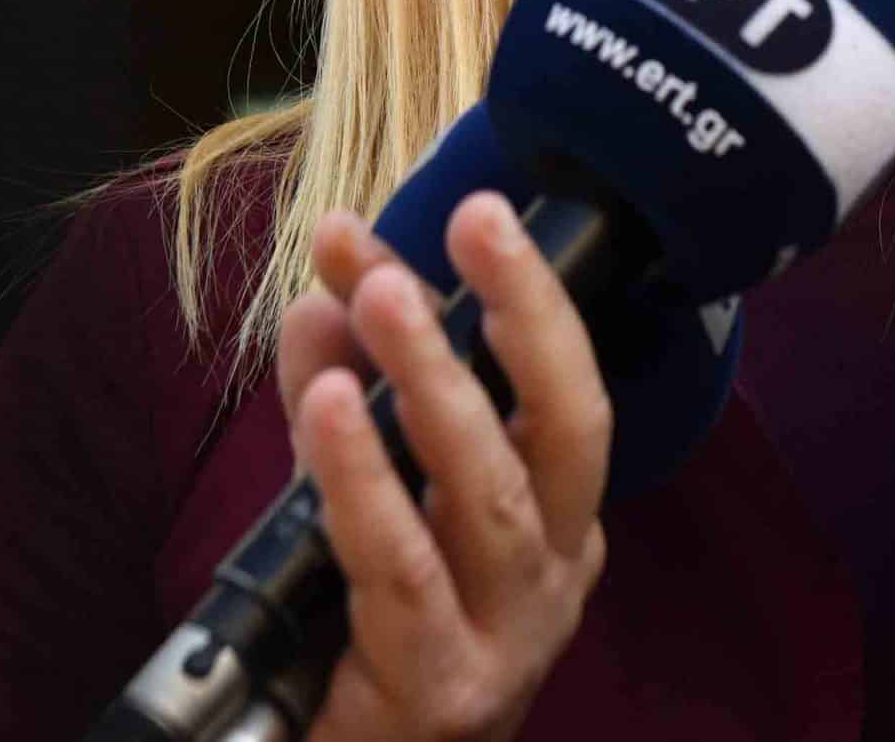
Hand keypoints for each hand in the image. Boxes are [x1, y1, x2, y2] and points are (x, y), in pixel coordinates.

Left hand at [275, 193, 613, 741]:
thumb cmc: (373, 638)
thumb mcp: (365, 498)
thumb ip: (345, 405)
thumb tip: (325, 301)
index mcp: (559, 515)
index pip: (559, 385)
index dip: (525, 294)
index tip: (478, 208)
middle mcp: (557, 568)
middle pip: (570, 424)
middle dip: (527, 312)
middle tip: (473, 222)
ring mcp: (512, 631)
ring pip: (489, 491)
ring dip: (432, 381)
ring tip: (378, 297)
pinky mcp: (447, 686)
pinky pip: (405, 568)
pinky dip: (363, 480)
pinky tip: (330, 409)